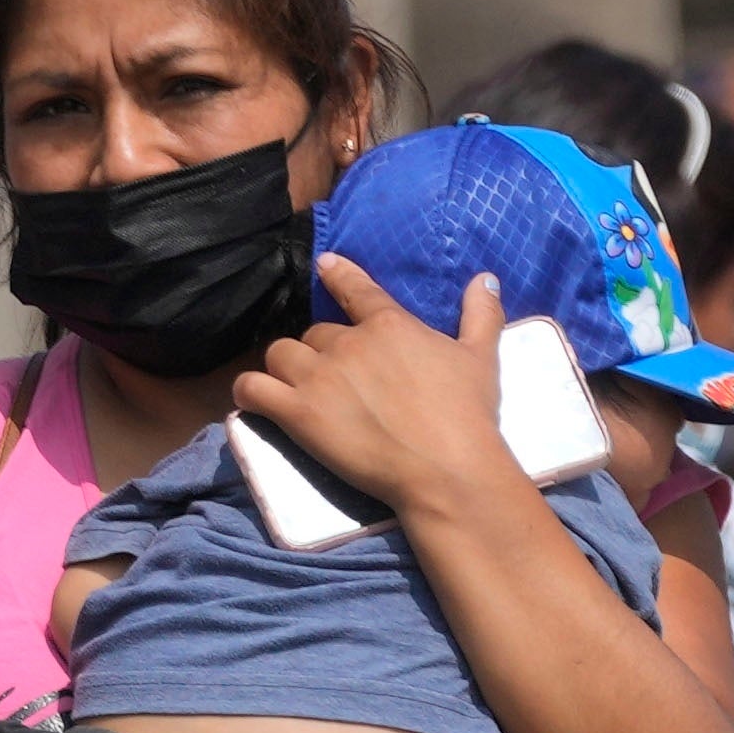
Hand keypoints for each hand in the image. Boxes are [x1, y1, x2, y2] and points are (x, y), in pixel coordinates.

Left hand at [225, 260, 522, 525]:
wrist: (445, 467)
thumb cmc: (467, 414)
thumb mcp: (482, 358)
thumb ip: (480, 315)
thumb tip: (485, 278)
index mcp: (389, 325)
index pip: (355, 289)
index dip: (338, 275)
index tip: (325, 264)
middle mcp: (348, 343)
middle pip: (315, 332)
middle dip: (321, 351)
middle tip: (335, 378)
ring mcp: (319, 377)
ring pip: (280, 353)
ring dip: (284, 367)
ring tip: (293, 386)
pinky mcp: (297, 413)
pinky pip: (253, 389)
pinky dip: (248, 392)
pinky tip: (251, 400)